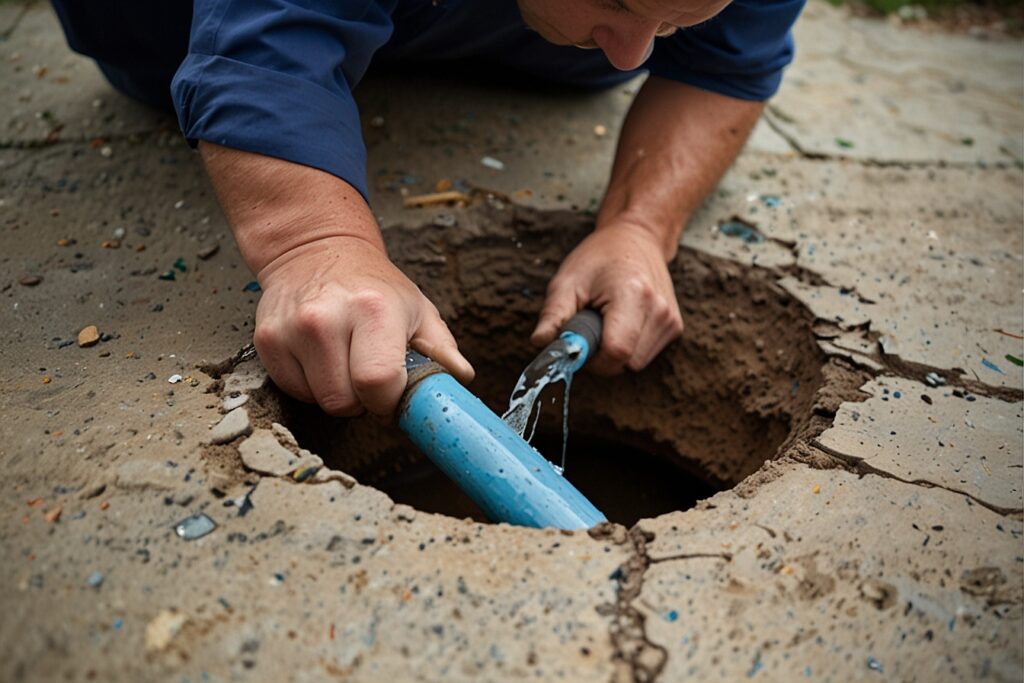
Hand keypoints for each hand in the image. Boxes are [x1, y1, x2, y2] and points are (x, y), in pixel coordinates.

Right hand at [253, 235, 473, 416]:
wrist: (314, 249)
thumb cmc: (370, 283)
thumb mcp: (416, 308)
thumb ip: (441, 350)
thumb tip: (460, 379)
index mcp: (373, 310)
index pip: (378, 383)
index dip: (388, 400)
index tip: (392, 392)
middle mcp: (326, 318)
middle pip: (344, 402)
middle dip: (362, 399)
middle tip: (367, 373)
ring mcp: (292, 330)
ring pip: (318, 401)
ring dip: (336, 391)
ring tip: (343, 359)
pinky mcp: (266, 340)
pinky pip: (293, 390)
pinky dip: (310, 383)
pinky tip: (319, 356)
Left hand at [531, 224, 683, 374]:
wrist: (638, 237)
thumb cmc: (600, 257)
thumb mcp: (567, 281)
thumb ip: (553, 315)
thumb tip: (540, 344)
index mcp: (634, 296)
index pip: (616, 352)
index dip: (592, 359)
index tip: (578, 344)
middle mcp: (659, 311)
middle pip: (625, 364)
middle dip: (601, 357)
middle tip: (589, 328)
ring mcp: (670, 320)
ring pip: (635, 365)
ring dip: (616, 353)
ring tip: (607, 321)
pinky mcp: (675, 327)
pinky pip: (645, 356)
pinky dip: (630, 347)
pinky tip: (623, 322)